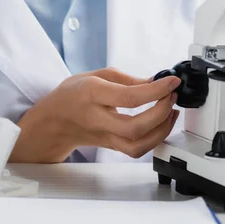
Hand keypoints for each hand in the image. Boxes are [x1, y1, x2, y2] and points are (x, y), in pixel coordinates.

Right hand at [10, 67, 180, 162]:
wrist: (51, 122)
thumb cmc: (72, 94)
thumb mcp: (95, 75)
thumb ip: (126, 79)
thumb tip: (155, 82)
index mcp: (92, 94)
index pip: (129, 97)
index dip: (156, 90)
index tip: (172, 81)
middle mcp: (97, 119)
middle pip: (135, 127)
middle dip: (162, 111)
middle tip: (172, 95)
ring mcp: (104, 137)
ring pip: (137, 145)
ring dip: (162, 128)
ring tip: (172, 109)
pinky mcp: (110, 147)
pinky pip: (136, 150)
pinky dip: (155, 138)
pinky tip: (163, 122)